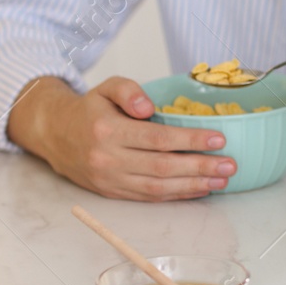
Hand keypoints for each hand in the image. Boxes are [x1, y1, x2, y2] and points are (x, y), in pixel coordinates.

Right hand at [7, 76, 234, 201]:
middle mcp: (108, 159)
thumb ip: (129, 90)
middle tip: (230, 164)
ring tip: (222, 179)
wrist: (55, 135)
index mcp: (107, 131)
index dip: (190, 140)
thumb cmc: (89, 109)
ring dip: (193, 185)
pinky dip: (176, 195)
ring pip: (157, 187)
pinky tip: (199, 189)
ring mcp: (110, 180)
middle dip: (200, 167)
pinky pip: (149, 196)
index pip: (157, 138)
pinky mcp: (113, 193)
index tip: (219, 139)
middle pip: (162, 167)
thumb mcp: (106, 87)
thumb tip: (148, 107)